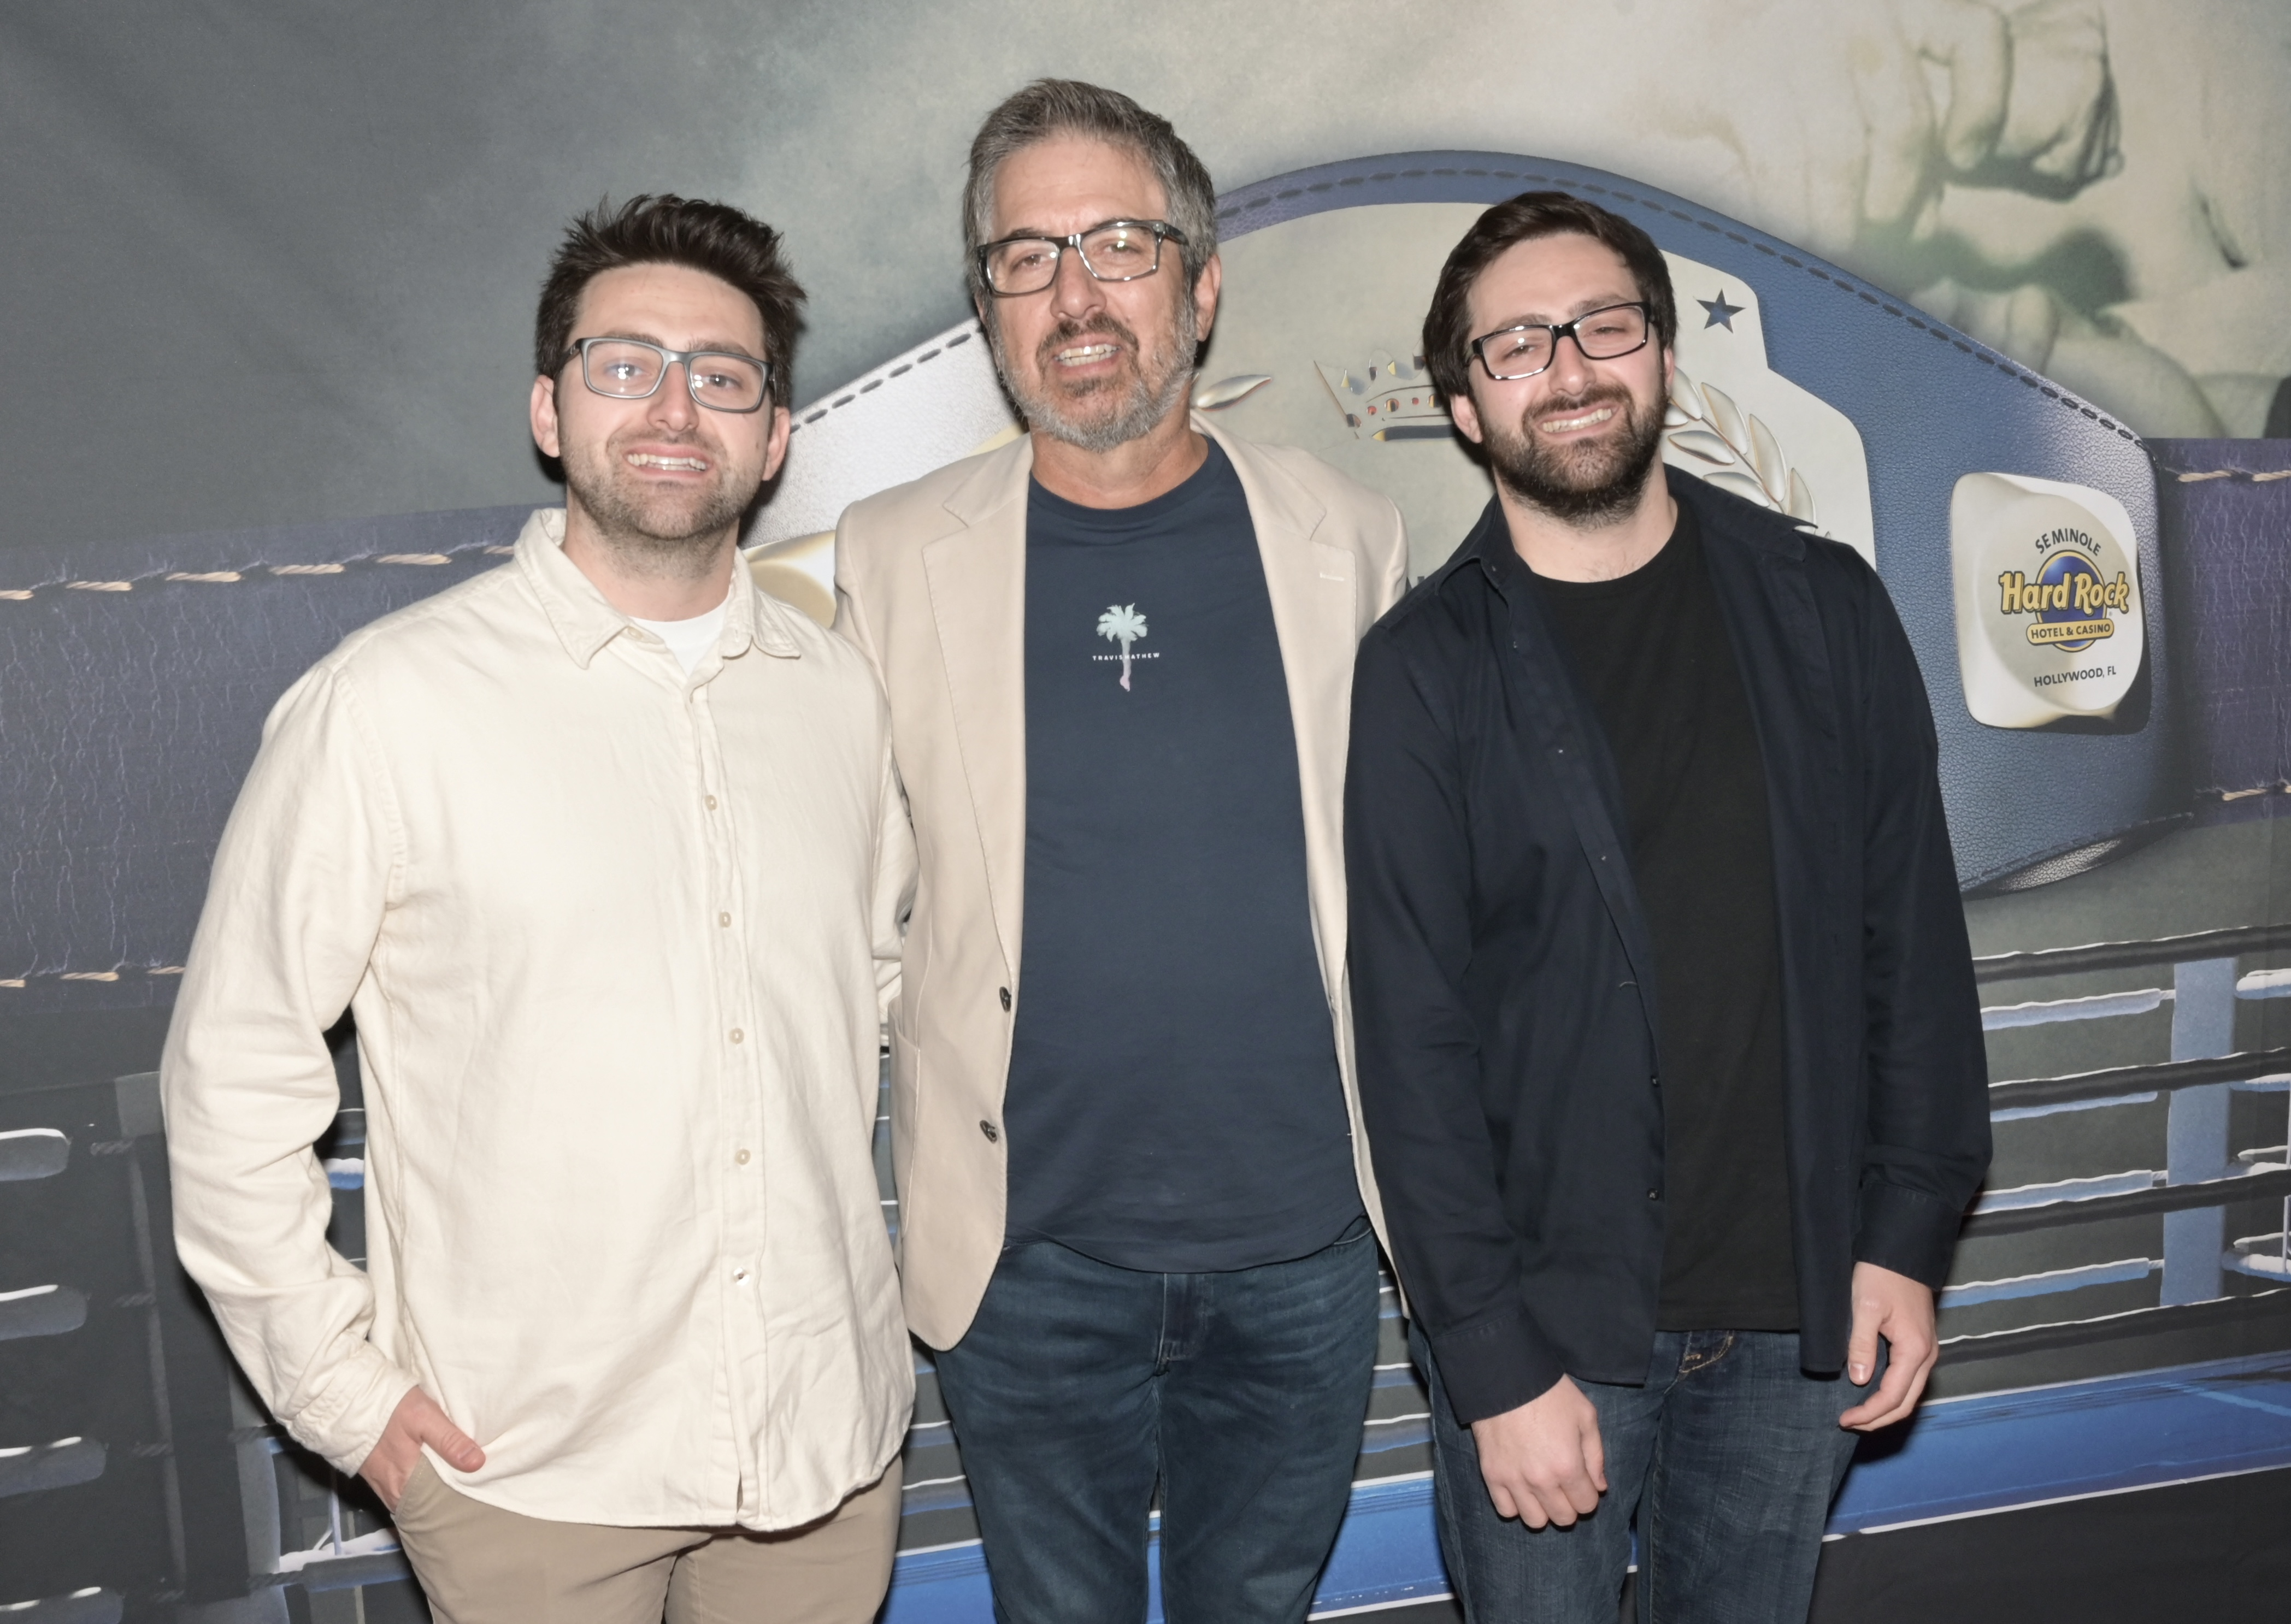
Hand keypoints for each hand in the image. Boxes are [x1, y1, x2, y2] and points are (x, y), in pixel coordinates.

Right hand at [358, 1386, 484, 1510]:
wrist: (347, 1399)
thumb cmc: (389, 1408)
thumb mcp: (424, 1417)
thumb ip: (449, 1441)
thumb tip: (477, 1463)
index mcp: (404, 1483)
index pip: (436, 1504)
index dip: (456, 1498)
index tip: (475, 1492)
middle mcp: (391, 1492)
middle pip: (424, 1502)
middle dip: (444, 1497)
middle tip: (469, 1489)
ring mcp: (381, 1485)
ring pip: (412, 1497)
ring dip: (429, 1491)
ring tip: (454, 1482)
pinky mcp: (374, 1475)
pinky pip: (400, 1489)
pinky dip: (415, 1486)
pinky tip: (429, 1475)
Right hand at [1468, 1375, 1606, 1527]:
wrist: (1506, 1377)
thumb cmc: (1550, 1393)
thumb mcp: (1586, 1416)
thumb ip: (1596, 1455)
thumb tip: (1600, 1487)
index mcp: (1568, 1466)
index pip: (1586, 1505)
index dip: (1588, 1494)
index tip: (1582, 1481)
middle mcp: (1542, 1480)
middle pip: (1563, 1518)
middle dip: (1569, 1504)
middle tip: (1564, 1484)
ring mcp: (1514, 1480)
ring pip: (1535, 1521)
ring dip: (1543, 1509)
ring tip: (1542, 1490)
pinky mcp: (1491, 1475)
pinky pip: (1505, 1510)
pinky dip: (1515, 1504)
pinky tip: (1520, 1488)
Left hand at [1838, 1261, 1938, 1430]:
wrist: (1901, 1251)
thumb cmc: (1882, 1275)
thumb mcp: (1865, 1307)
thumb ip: (1862, 1344)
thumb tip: (1859, 1380)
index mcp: (1915, 1350)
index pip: (1892, 1397)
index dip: (1868, 1413)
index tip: (1844, 1419)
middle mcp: (1926, 1355)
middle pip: (1906, 1403)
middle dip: (1878, 1419)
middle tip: (1848, 1423)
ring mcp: (1926, 1351)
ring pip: (1909, 1394)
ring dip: (1885, 1409)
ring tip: (1858, 1414)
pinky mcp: (1919, 1344)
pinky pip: (1909, 1380)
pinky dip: (1892, 1394)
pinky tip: (1871, 1393)